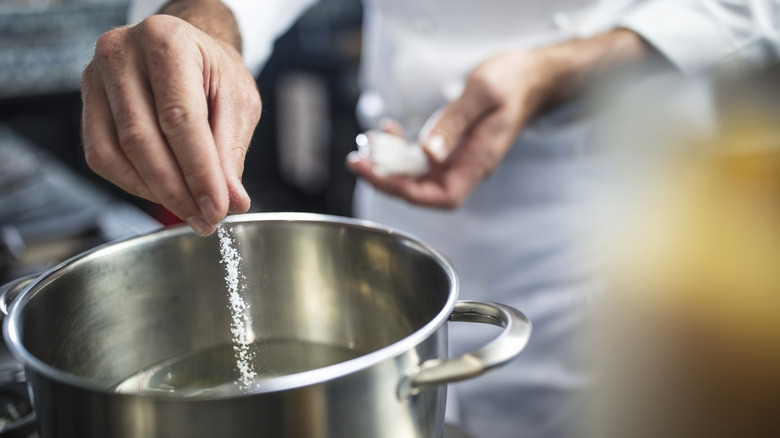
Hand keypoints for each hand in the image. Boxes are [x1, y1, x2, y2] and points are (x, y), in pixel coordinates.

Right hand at [81, 14, 260, 235]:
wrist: (187, 50)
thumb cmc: (213, 70)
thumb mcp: (238, 101)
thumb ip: (231, 150)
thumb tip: (231, 200)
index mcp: (166, 41)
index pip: (179, 118)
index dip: (199, 171)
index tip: (218, 208)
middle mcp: (121, 53)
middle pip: (142, 140)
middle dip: (178, 191)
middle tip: (207, 218)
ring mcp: (95, 78)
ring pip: (118, 154)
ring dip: (157, 193)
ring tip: (192, 210)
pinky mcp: (86, 104)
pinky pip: (102, 158)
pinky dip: (135, 184)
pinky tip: (164, 191)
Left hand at [347, 29, 651, 208]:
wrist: (532, 77)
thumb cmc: (514, 83)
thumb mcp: (483, 94)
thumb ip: (454, 124)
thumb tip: (428, 153)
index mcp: (479, 160)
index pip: (441, 196)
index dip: (407, 192)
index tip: (379, 174)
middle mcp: (467, 166)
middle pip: (423, 190)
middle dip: (387, 178)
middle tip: (358, 160)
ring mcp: (459, 159)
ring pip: (418, 175)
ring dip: (389, 164)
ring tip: (367, 145)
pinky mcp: (452, 148)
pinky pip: (422, 158)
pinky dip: (400, 149)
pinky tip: (388, 132)